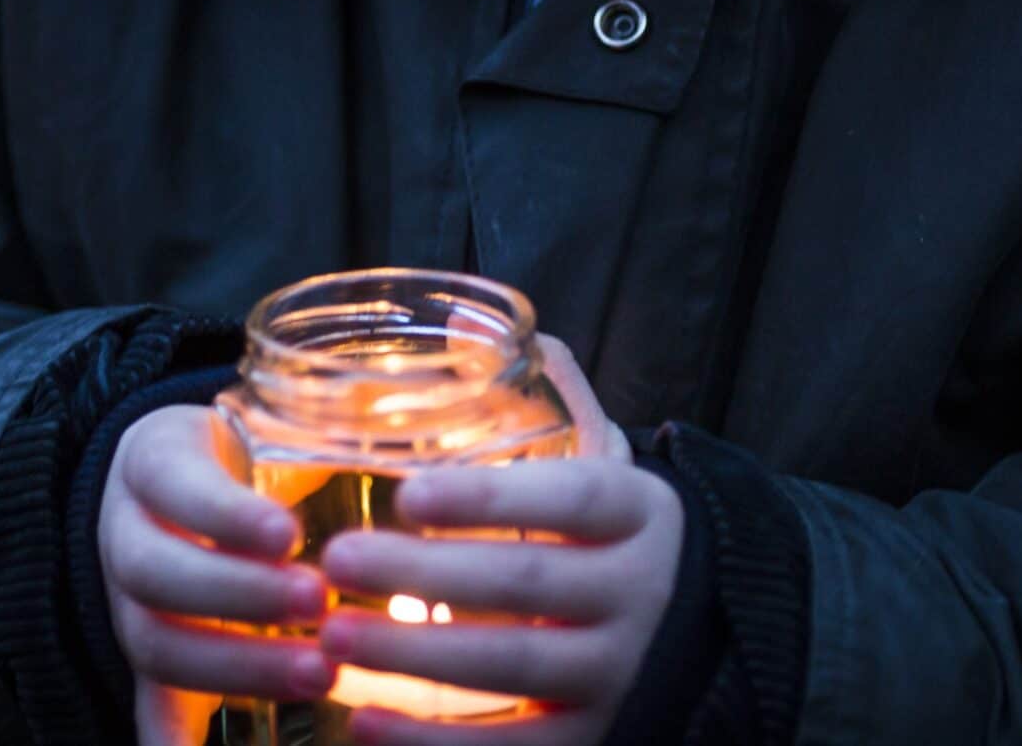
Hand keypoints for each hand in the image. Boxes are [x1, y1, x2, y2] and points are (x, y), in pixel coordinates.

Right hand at [97, 404, 333, 745]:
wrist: (172, 475)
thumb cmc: (242, 449)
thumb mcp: (267, 418)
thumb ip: (328, 425)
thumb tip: (404, 424)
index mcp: (155, 460)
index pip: (177, 485)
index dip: (226, 515)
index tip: (290, 534)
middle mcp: (126, 530)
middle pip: (156, 572)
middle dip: (238, 595)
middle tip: (320, 602)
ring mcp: (127, 599)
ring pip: (153, 642)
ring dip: (236, 665)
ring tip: (321, 672)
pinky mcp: (146, 653)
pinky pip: (148, 700)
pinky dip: (170, 737)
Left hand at [315, 339, 685, 745]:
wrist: (689, 631)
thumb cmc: (608, 534)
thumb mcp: (601, 461)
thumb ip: (546, 394)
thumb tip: (460, 318)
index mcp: (639, 512)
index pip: (568, 499)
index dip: (487, 499)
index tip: (407, 493)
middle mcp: (639, 593)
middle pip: (526, 585)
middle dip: (425, 574)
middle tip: (339, 559)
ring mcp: (617, 673)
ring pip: (513, 669)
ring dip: (413, 658)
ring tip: (331, 635)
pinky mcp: (590, 739)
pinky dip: (433, 744)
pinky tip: (359, 720)